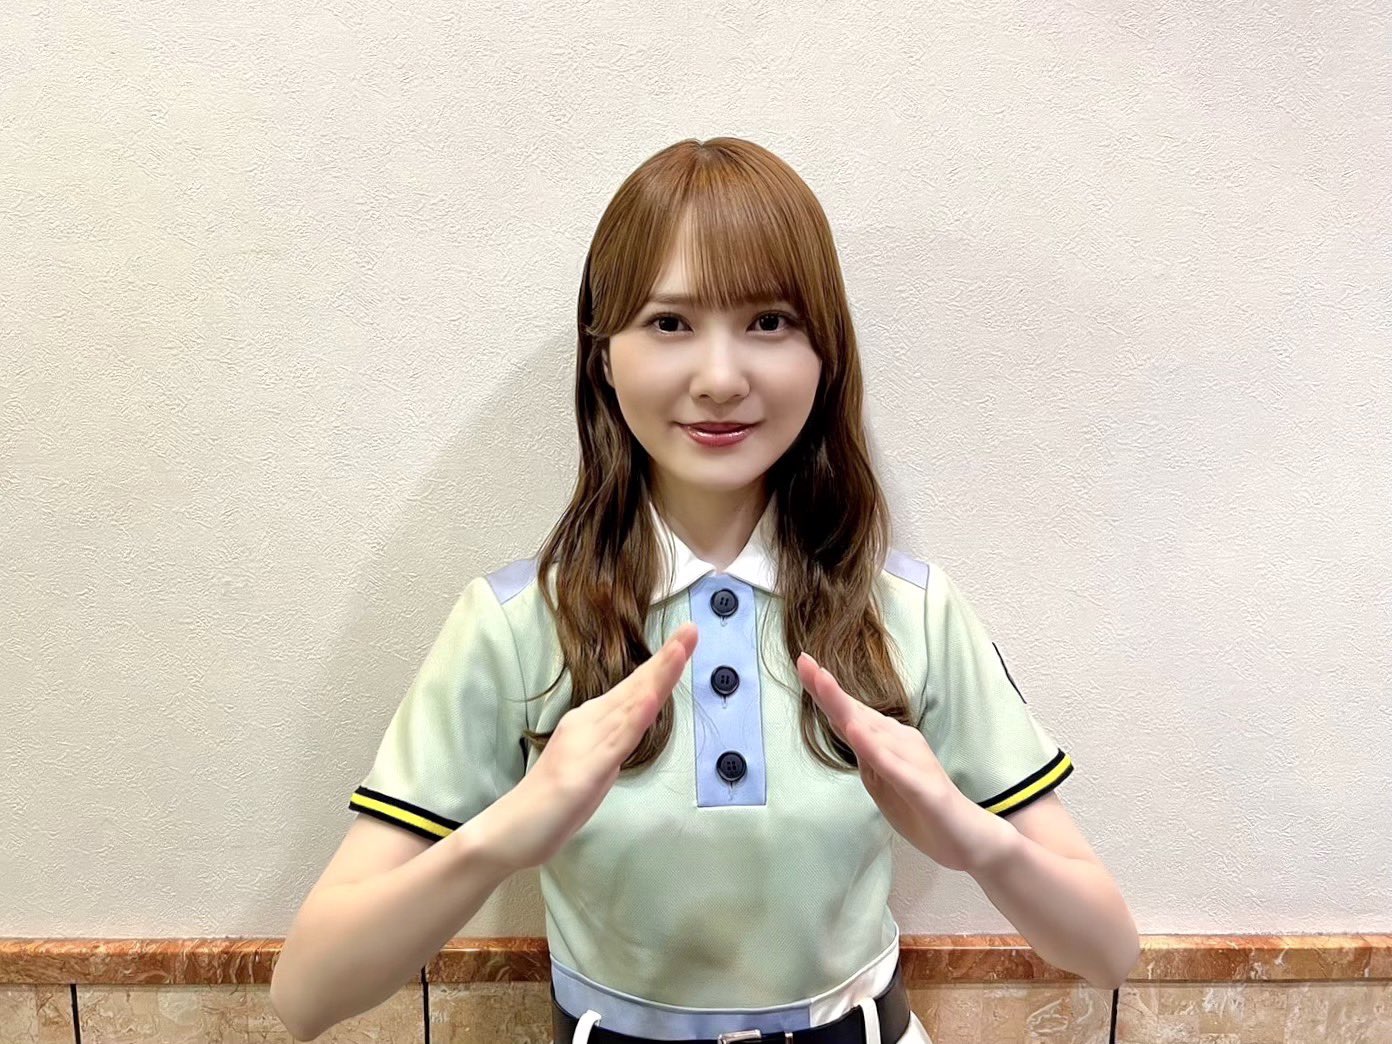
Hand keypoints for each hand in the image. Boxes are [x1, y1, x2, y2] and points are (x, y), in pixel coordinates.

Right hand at [482, 622, 698, 871]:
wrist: (513, 830)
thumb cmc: (551, 804)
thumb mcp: (592, 768)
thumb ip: (611, 748)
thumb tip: (630, 734)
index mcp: (591, 721)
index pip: (633, 690)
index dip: (661, 665)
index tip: (685, 641)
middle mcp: (589, 722)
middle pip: (636, 687)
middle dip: (667, 658)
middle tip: (692, 630)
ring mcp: (588, 742)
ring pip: (631, 705)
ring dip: (657, 676)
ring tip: (680, 649)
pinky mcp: (586, 769)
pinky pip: (617, 740)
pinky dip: (637, 716)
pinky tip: (652, 696)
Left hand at [795, 652, 1014, 872]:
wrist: (971, 841)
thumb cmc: (925, 812)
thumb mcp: (885, 785)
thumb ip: (868, 757)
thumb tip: (849, 731)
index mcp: (888, 744)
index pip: (850, 715)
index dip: (825, 691)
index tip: (803, 663)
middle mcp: (901, 744)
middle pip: (856, 714)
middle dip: (827, 689)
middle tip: (804, 661)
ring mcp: (913, 763)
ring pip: (872, 733)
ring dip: (845, 708)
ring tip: (821, 681)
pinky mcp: (925, 788)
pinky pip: (895, 767)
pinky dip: (874, 749)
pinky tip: (856, 732)